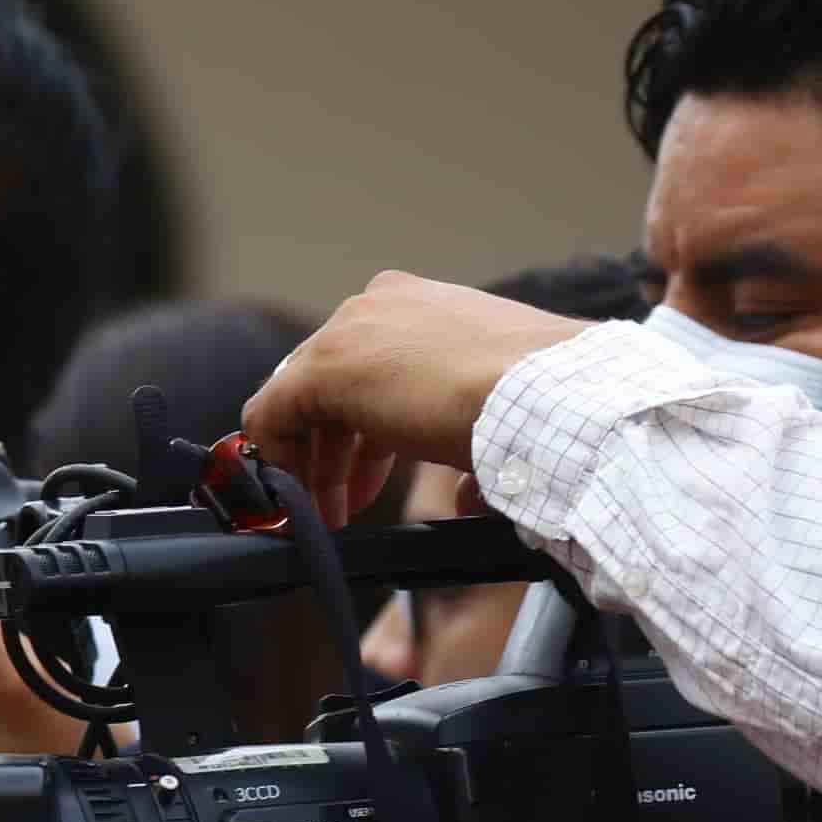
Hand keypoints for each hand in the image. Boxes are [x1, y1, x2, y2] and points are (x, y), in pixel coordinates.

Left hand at [241, 275, 582, 524]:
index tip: (368, 483)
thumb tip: (463, 493)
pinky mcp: (324, 368)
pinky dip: (277, 459)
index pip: (367, 367)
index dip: (362, 436)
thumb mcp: (494, 414)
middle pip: (330, 386)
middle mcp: (378, 305)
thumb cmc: (539, 406)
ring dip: (313, 464)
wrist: (548, 398)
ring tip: (328, 515)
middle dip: (335, 454)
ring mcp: (348, 332)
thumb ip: (465, 443)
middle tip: (344, 506)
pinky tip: (296, 502)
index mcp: (420, 307)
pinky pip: (272, 413)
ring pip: (299, 401)